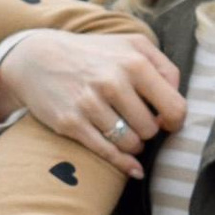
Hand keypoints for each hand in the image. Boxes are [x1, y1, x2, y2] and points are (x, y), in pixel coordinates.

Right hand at [0, 29, 184, 159]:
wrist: (37, 57)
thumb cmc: (94, 54)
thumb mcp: (132, 45)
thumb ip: (164, 68)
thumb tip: (176, 107)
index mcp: (135, 62)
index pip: (174, 107)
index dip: (175, 121)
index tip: (167, 122)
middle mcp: (113, 82)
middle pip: (151, 129)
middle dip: (148, 131)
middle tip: (136, 123)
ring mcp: (90, 103)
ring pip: (131, 143)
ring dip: (133, 144)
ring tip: (125, 132)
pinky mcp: (71, 123)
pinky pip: (107, 153)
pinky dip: (124, 164)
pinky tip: (132, 168)